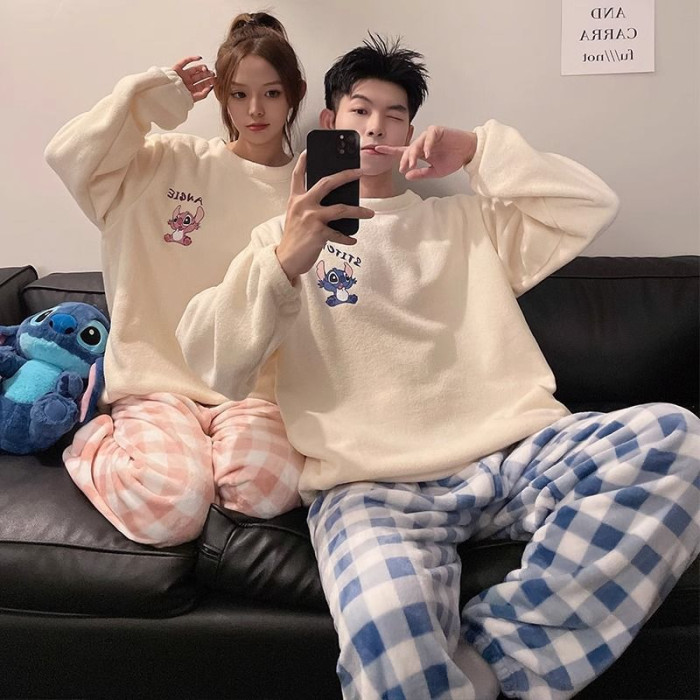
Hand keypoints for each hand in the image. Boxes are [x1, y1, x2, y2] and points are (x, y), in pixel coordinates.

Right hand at [172, 56, 214, 101]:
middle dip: (207, 75)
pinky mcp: (177, 69)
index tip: (215, 80)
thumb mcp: (193, 99)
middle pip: (199, 77)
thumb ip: (202, 94)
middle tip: (212, 73)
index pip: (202, 85)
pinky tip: (199, 58)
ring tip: (206, 68)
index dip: (209, 82)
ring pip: (194, 69)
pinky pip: (185, 62)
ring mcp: (182, 75)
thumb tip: (210, 88)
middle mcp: (187, 82)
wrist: (165, 95)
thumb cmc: (176, 99)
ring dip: (201, 68)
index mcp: (191, 90)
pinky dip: (192, 59)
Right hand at [275, 152, 373, 280]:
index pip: (298, 176)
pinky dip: (347, 238)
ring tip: (369, 214)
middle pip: (327, 183)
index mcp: (296, 200)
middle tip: (360, 172)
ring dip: (358, 211)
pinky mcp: (318, 233)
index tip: (309, 150)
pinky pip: (339, 233)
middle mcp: (303, 205)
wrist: (285, 260)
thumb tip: (332, 202)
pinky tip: (352, 239)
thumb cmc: (294, 239)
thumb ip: (309, 207)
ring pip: (341, 209)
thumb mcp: (296, 218)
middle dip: (346, 175)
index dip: (303, 161)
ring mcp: (311, 218)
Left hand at [374, 126, 477, 180]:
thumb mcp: (435, 172)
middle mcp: (423, 143)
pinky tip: (427, 153)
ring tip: (412, 163)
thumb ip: (421, 174)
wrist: (468, 152)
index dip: (390, 151)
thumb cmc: (453, 159)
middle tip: (403, 168)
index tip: (377, 150)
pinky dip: (427, 145)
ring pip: (416, 143)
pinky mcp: (438, 131)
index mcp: (421, 152)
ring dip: (413, 154)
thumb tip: (407, 176)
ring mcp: (430, 136)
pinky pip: (429, 137)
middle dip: (404, 159)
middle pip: (408, 149)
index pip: (403, 151)